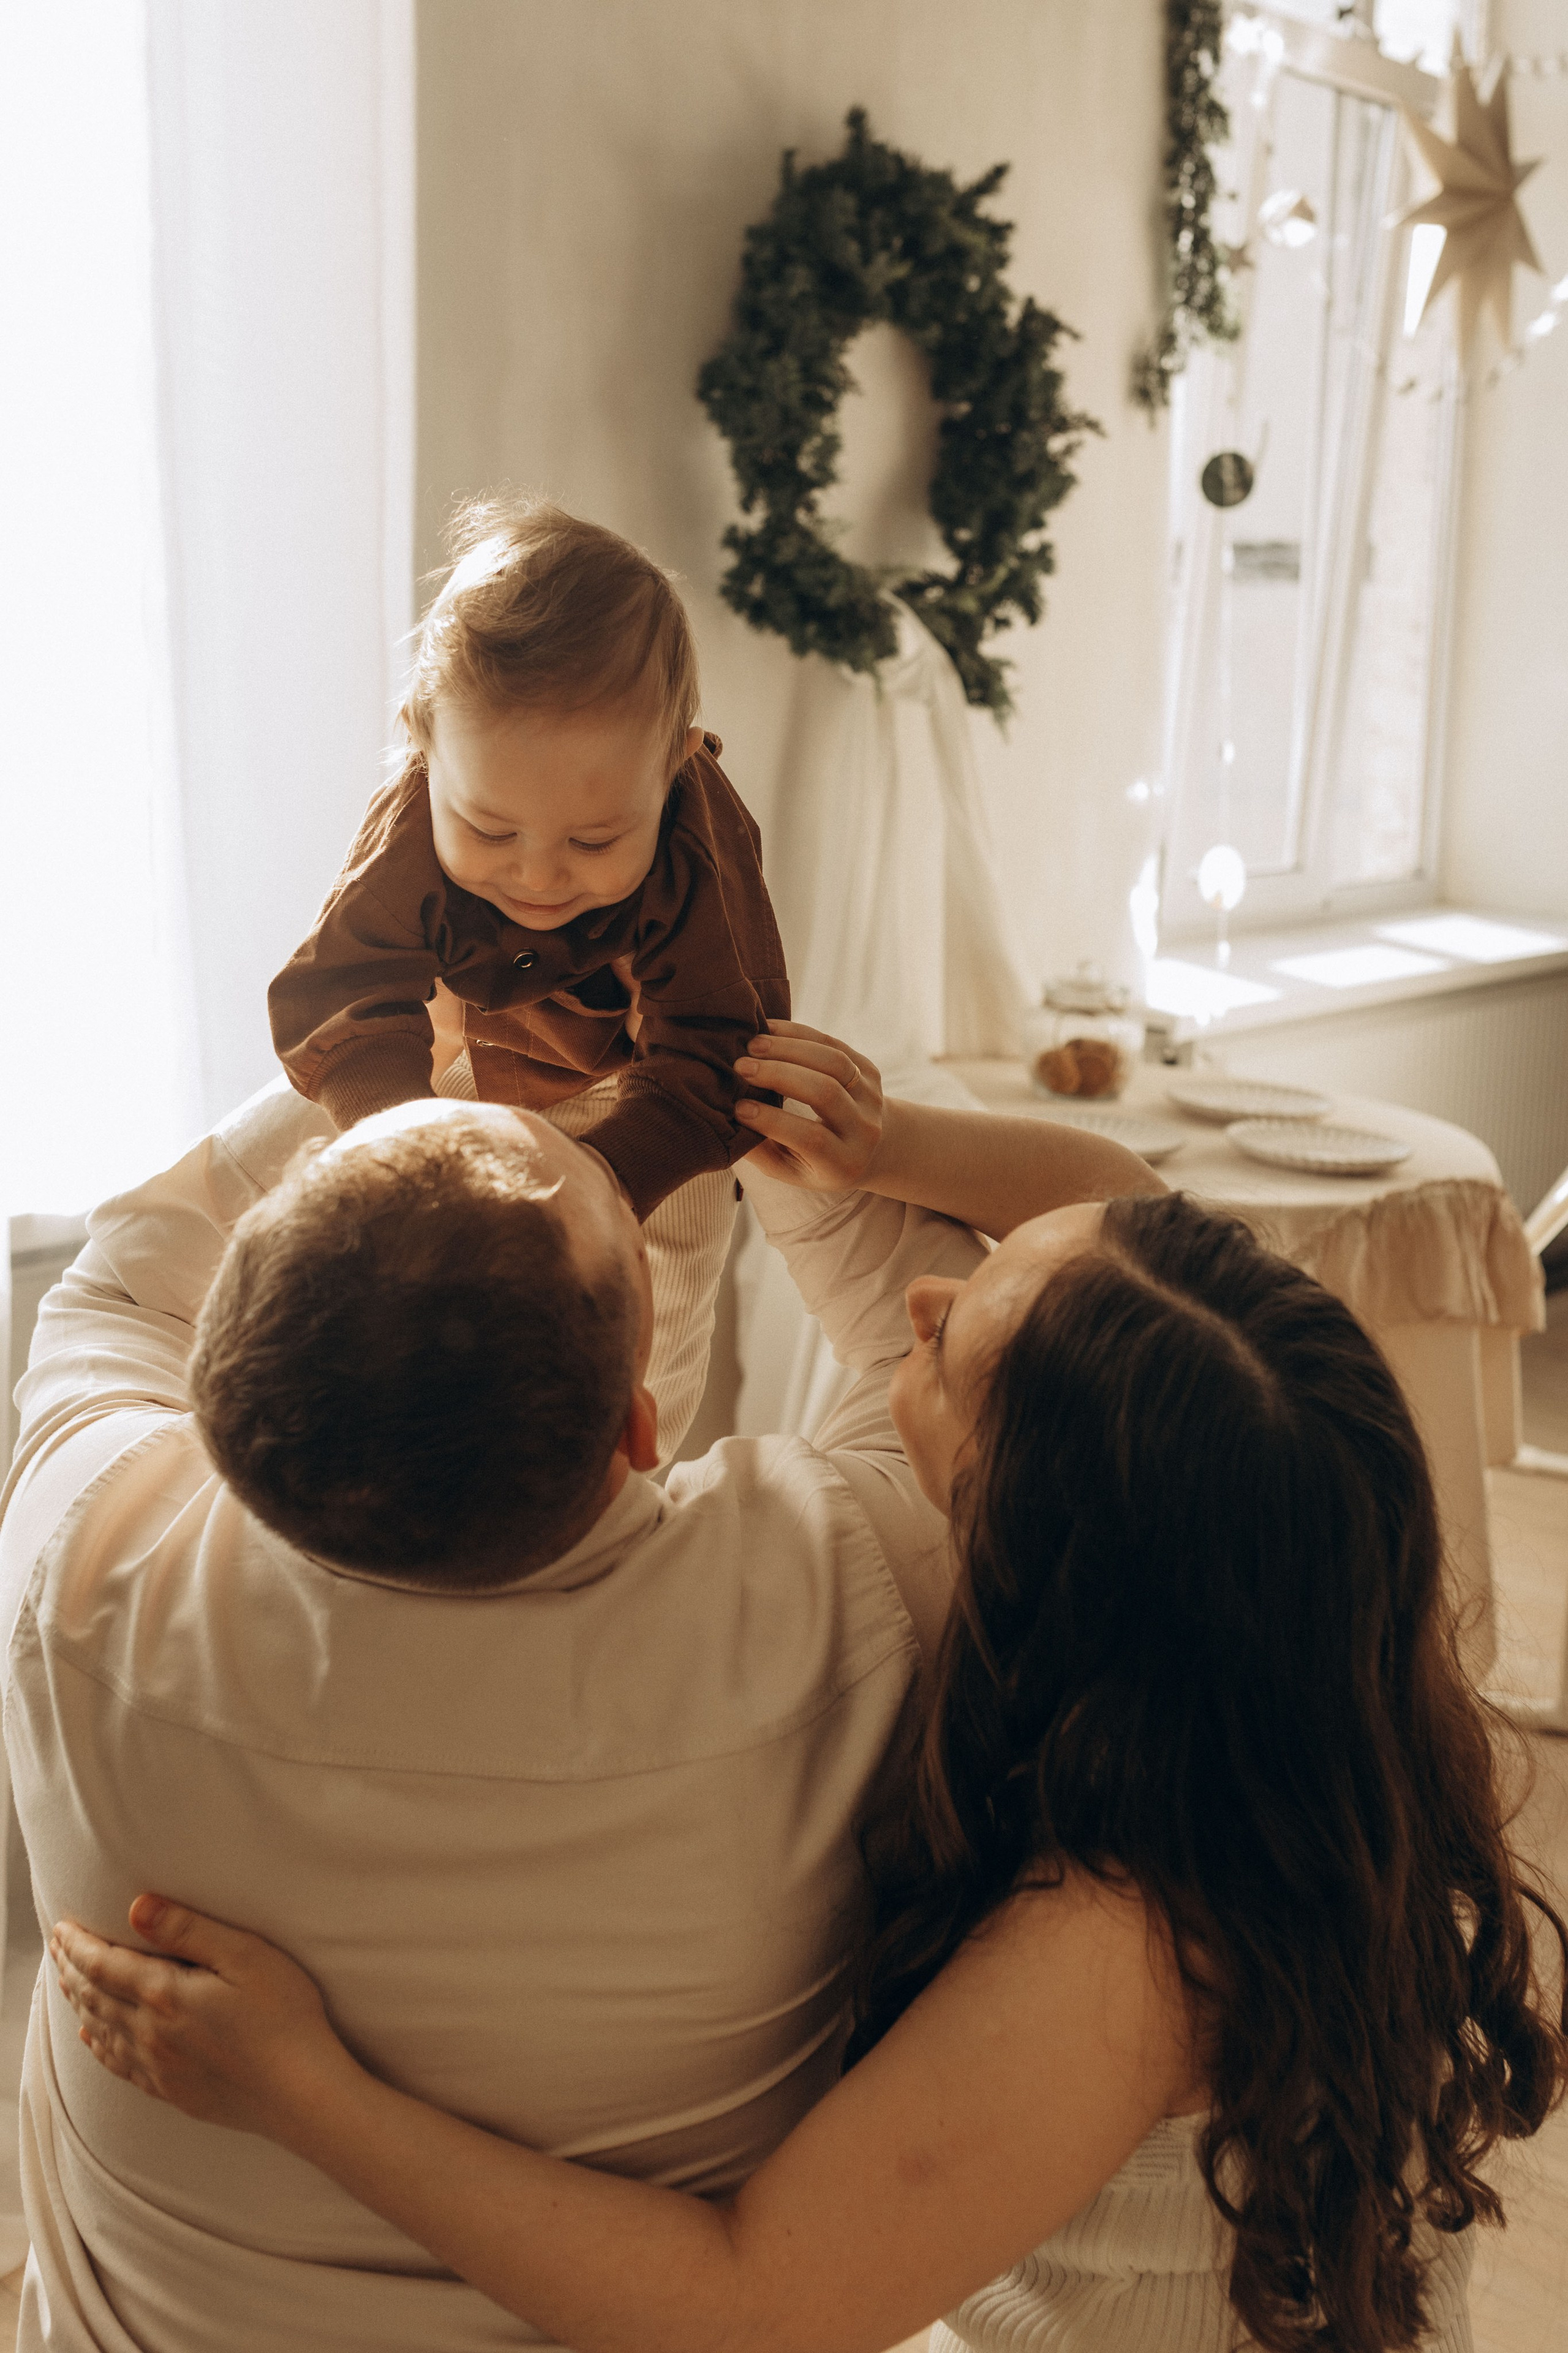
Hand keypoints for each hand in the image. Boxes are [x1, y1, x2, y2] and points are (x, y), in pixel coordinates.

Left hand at [50, 1896, 355, 2141]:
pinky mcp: (172, 2091)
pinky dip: (96, 2045)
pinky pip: (118, 2065)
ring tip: (66, 1982)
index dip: (77, 1945)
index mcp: (166, 1996)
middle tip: (56, 1947)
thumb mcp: (245, 1955)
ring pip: (101, 2030)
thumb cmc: (284, 2015)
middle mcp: (151, 2034)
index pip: (103, 1965)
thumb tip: (137, 1907)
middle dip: (71, 1969)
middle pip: (95, 1997)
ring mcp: (158, 2068)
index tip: (61, 1927)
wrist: (302, 2093)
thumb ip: (189, 1929)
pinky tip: (91, 2037)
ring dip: (78, 2003)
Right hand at [734, 1022, 883, 1190]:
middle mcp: (865, 1129)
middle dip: (779, 1074)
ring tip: (753, 1044)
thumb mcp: (789, 1169)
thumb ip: (761, 1151)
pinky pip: (835, 1044)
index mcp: (843, 1162)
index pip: (811, 1138)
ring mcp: (871, 1096)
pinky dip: (800, 1034)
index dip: (773, 1120)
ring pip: (833, 1062)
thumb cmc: (815, 1162)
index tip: (738, 1107)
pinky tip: (770, 1030)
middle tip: (740, 1066)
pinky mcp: (869, 1070)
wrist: (869, 1146)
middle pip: (824, 1093)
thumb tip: (726, 1119)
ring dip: (789, 1048)